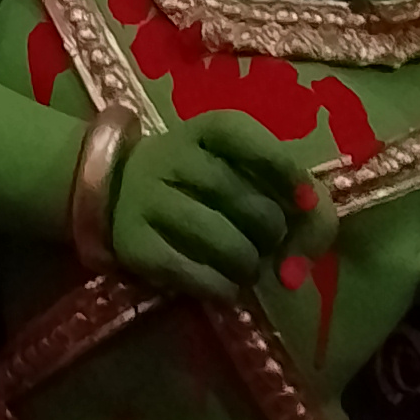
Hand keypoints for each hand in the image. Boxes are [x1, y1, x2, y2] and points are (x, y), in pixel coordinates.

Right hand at [107, 110, 334, 301]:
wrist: (116, 191)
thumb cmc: (202, 185)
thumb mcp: (248, 175)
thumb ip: (302, 213)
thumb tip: (294, 271)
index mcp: (205, 131)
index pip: (245, 138)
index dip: (283, 169)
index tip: (303, 200)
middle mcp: (171, 156)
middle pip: (250, 204)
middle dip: (271, 233)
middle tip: (264, 241)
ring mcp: (147, 199)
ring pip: (227, 244)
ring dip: (249, 266)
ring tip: (245, 267)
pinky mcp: (134, 244)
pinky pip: (196, 276)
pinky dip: (222, 288)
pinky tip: (223, 285)